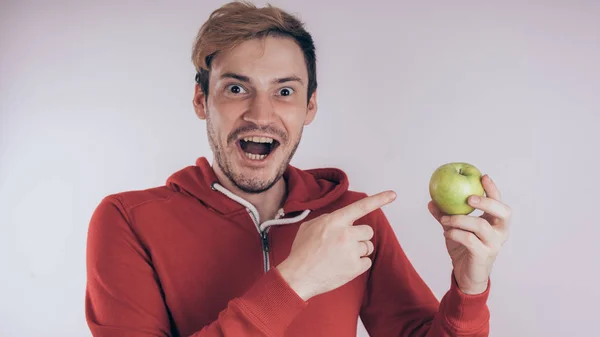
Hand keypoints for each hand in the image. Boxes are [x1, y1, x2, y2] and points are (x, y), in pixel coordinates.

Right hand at [277, 190, 396, 300]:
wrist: (298, 276)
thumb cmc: (302, 251)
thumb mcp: (310, 226)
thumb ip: (328, 219)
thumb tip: (340, 219)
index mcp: (335, 221)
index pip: (361, 207)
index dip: (379, 199)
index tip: (393, 194)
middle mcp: (346, 234)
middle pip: (368, 231)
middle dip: (360, 237)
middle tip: (345, 244)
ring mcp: (351, 252)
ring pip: (368, 247)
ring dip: (358, 251)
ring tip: (340, 257)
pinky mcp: (355, 268)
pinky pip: (367, 262)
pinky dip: (358, 264)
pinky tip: (343, 266)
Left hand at [428, 174, 510, 293]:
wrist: (466, 275)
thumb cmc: (464, 248)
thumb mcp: (454, 228)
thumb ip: (445, 215)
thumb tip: (431, 201)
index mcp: (496, 222)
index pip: (500, 202)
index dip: (493, 189)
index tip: (483, 176)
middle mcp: (500, 232)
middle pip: (503, 212)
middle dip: (488, 202)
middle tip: (469, 197)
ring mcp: (494, 245)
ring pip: (481, 226)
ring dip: (459, 219)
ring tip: (444, 219)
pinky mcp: (483, 256)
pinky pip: (469, 240)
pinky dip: (455, 233)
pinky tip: (446, 233)